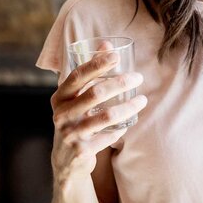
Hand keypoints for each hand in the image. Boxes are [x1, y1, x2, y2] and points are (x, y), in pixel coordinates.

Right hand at [49, 51, 146, 187]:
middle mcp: (61, 114)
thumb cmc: (77, 118)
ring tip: (143, 100)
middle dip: (120, 83)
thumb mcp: (78, 97)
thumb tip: (107, 43)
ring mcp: (70, 133)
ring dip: (128, 106)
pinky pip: (108, 137)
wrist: (66, 160)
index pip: (78, 76)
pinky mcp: (81, 151)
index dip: (97, 64)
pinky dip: (120, 129)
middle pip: (95, 93)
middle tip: (139, 78)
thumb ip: (91, 71)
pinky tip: (127, 125)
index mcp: (60, 97)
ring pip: (106, 116)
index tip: (116, 56)